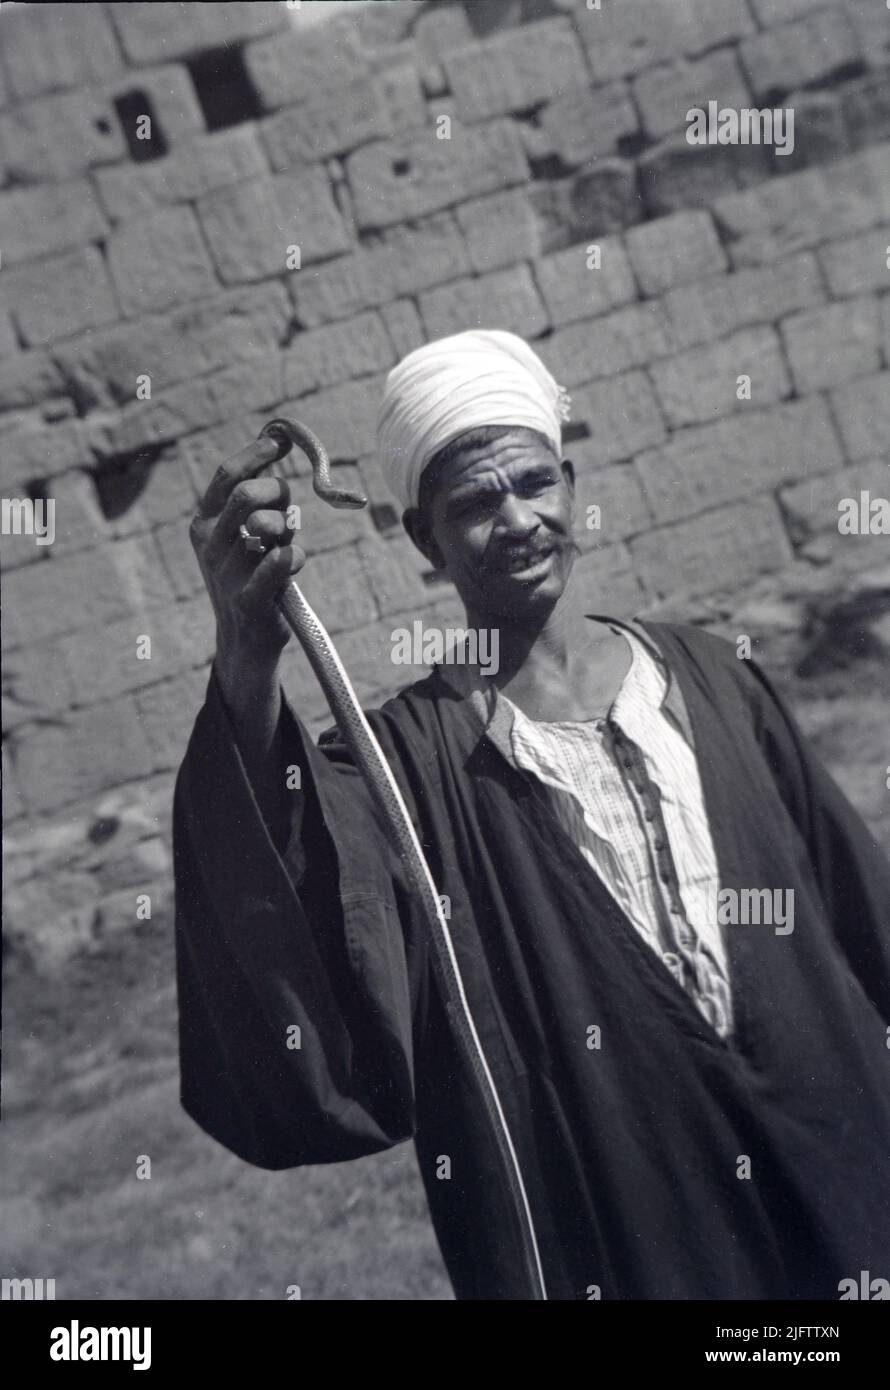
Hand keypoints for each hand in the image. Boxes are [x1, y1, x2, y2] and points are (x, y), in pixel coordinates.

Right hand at [189, 436, 306, 676]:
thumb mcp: (247, 535)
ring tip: (284, 545)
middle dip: (277, 492)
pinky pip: (282, 559)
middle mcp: (208, 544)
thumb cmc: (254, 575)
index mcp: (204, 523)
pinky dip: (296, 555)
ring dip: (288, 529)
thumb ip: (259, 500)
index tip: (280, 443)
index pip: (228, 476)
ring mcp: (225, 572)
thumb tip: (274, 446)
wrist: (245, 638)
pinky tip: (292, 564)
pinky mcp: (248, 598)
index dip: (256, 454)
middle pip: (247, 493)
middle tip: (288, 509)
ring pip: (270, 524)